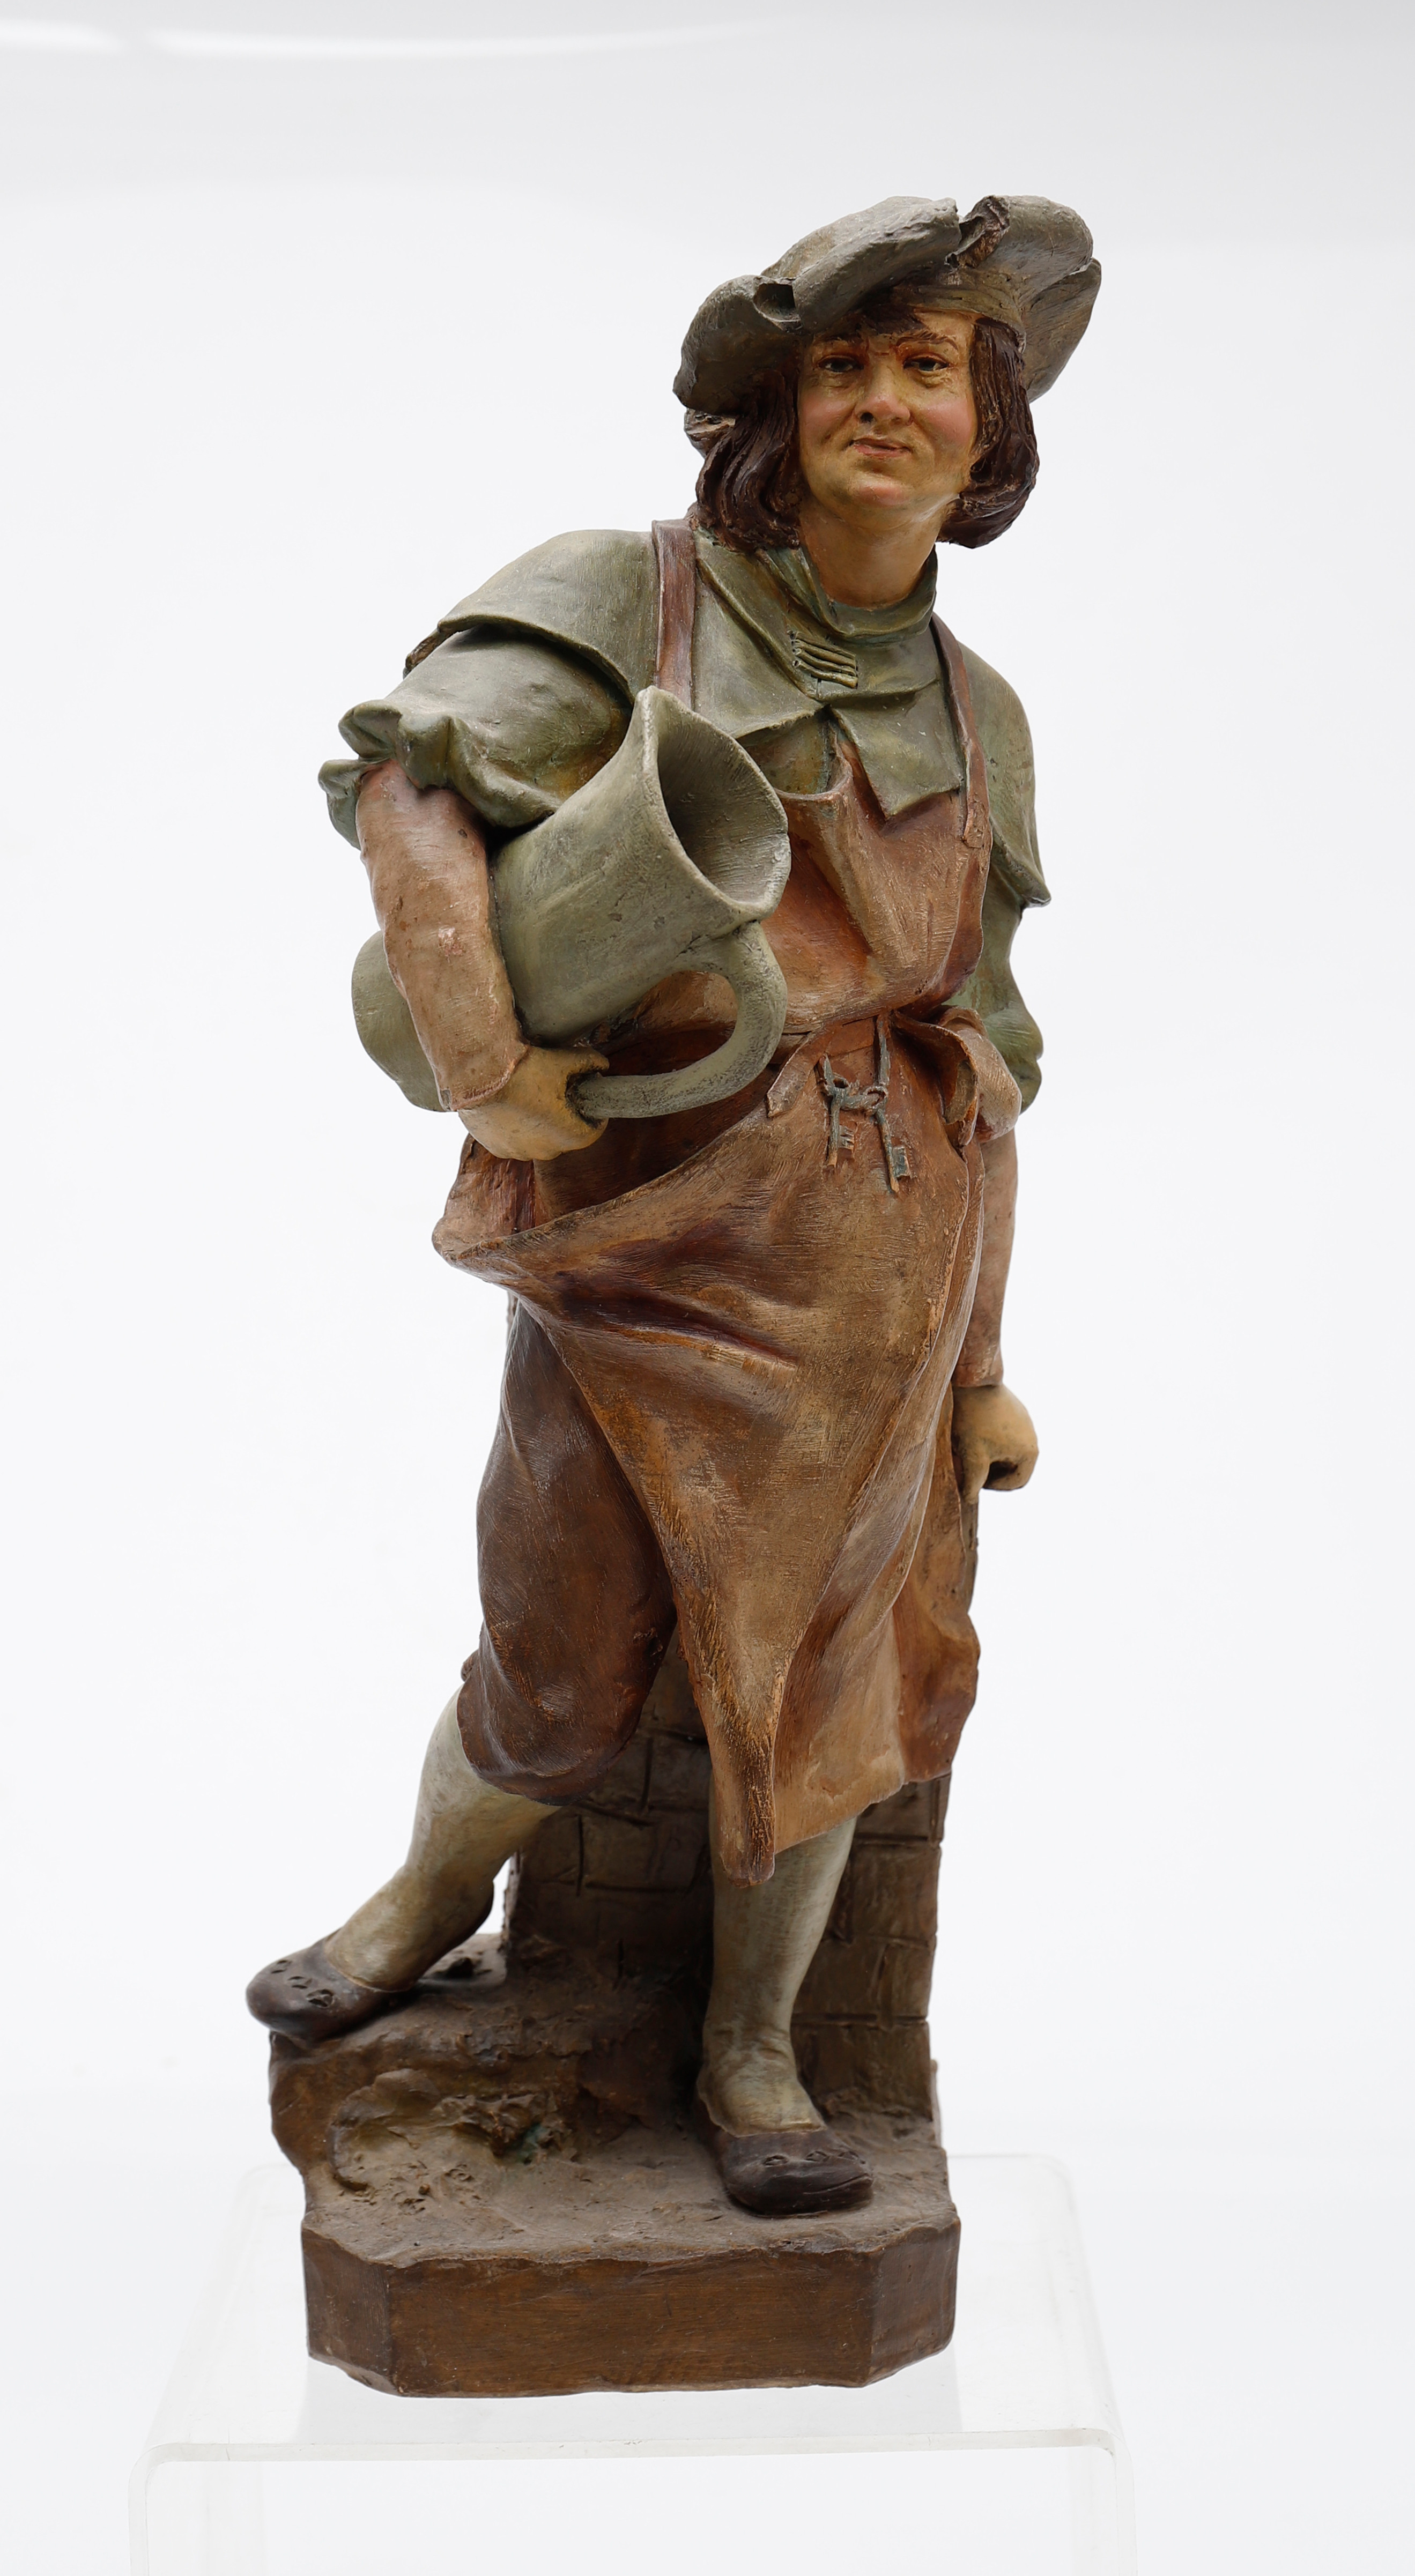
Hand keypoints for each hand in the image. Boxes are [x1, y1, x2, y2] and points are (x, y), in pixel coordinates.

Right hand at [459, 1044, 607, 1160]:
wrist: (480, 1074)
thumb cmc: (526, 1068)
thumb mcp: (564, 1060)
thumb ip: (589, 1062)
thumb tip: (602, 1065)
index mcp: (569, 1135)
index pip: (593, 1132)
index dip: (595, 1116)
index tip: (591, 1103)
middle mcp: (547, 1152)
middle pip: (564, 1136)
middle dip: (565, 1118)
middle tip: (560, 1095)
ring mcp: (520, 1152)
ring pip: (537, 1140)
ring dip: (539, 1125)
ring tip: (532, 1099)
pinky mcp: (497, 1148)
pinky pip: (513, 1141)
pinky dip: (515, 1128)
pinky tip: (511, 1107)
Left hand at [951, 1382, 1037, 1502]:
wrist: (975, 1381)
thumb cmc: (974, 1421)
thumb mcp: (972, 1457)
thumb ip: (972, 1482)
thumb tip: (970, 1499)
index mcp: (1029, 1453)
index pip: (1016, 1483)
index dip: (994, 1487)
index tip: (973, 1480)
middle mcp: (1032, 1437)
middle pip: (1012, 1467)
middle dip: (991, 1470)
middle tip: (969, 1466)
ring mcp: (1025, 1422)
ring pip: (1007, 1449)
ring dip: (989, 1454)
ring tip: (968, 1449)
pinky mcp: (1016, 1410)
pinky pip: (1005, 1433)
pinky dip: (990, 1438)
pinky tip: (972, 1431)